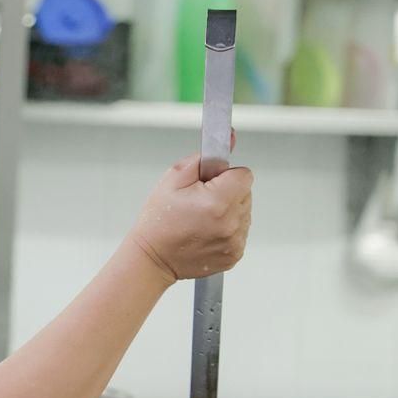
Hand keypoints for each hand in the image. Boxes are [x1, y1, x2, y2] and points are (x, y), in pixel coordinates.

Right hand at [127, 146, 252, 282]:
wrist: (152, 259)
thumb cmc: (158, 221)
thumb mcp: (173, 179)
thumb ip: (205, 158)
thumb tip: (230, 138)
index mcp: (218, 201)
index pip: (244, 175)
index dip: (225, 176)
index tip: (208, 185)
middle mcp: (231, 223)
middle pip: (245, 194)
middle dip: (227, 194)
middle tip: (200, 203)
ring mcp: (234, 242)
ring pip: (244, 213)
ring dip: (228, 212)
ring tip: (201, 220)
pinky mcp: (234, 254)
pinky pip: (240, 233)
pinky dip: (226, 231)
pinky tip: (205, 233)